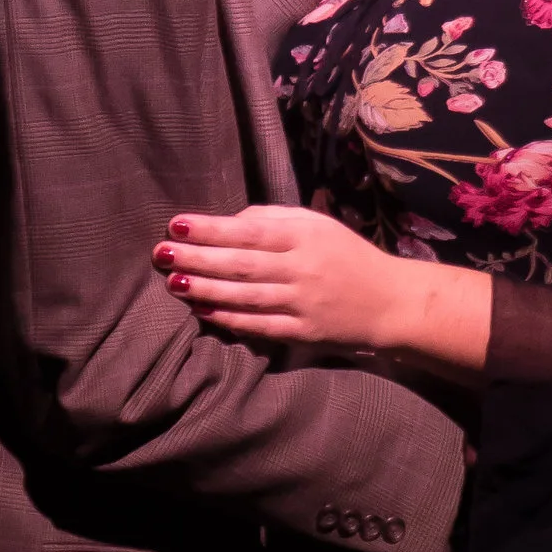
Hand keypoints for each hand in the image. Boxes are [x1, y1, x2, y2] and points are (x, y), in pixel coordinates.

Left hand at [163, 203, 496, 381]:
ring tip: (173, 282)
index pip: (249, 231)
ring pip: (245, 296)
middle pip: (241, 263)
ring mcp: (302, 303)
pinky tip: (201, 310)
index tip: (177, 225)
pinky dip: (229, 318)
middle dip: (198, 258)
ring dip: (205, 289)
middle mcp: (302, 268)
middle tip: (161, 254)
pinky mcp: (303, 332)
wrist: (390, 302)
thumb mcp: (316, 226)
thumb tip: (228, 222)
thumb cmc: (346, 257)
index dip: (211, 229)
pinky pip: (259, 325)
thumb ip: (273, 219)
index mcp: (305, 236)